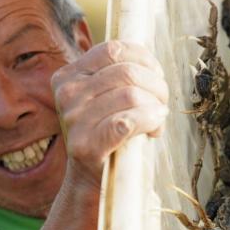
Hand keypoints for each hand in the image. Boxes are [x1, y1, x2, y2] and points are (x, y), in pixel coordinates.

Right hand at [50, 40, 168, 188]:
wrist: (91, 179)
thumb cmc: (106, 133)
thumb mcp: (104, 97)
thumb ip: (118, 74)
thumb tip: (150, 62)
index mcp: (68, 75)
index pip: (114, 49)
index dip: (144, 59)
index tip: (156, 75)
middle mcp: (66, 94)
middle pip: (127, 72)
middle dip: (156, 85)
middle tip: (162, 101)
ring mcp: (74, 120)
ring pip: (131, 95)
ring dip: (156, 105)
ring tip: (158, 118)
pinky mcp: (86, 145)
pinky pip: (128, 121)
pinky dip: (149, 121)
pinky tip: (155, 128)